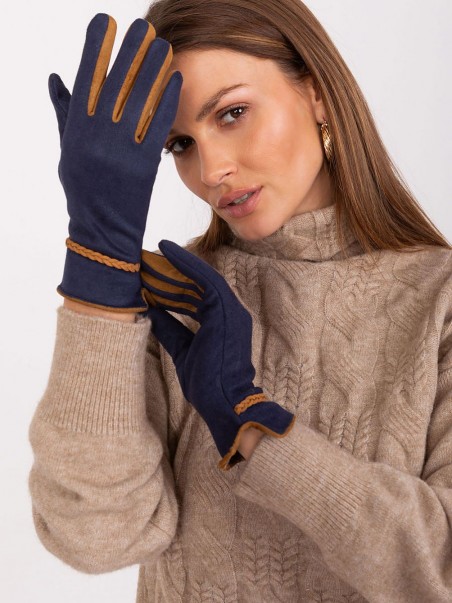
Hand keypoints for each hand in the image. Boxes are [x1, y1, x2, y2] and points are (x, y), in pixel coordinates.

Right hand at [49, 14, 181, 311]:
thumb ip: (65, 114)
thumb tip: (57, 78)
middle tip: (142, 27)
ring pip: (138, 102)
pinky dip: (166, 102)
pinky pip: (156, 126)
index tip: (105, 23)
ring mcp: (120, 151)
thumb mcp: (68, 151)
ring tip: (163, 45)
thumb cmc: (84, 191)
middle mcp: (96, 138)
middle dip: (129, 52)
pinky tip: (175, 80)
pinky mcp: (143, 165)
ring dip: (152, 70)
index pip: (86, 81)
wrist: (101, 230)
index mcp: (76, 131)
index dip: (97, 49)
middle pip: (115, 85)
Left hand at [140, 241, 294, 469]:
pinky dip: (186, 262)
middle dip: (166, 274)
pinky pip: (205, 277)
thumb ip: (170, 329)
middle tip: (142, 262)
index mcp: (219, 323)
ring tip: (148, 254)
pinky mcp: (227, 308)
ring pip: (197, 278)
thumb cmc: (206, 383)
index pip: (191, 298)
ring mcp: (230, 308)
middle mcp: (227, 311)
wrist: (224, 401)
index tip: (147, 278)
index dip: (168, 288)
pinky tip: (166, 249)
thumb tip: (149, 311)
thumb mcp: (181, 350)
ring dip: (171, 265)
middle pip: (192, 286)